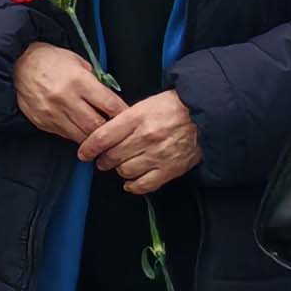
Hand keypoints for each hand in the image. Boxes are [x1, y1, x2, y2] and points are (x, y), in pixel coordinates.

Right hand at [14, 42, 126, 145]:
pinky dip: (77, 135)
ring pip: (82, 136)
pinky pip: (66, 135)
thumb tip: (112, 102)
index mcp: (79, 81)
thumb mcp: (79, 63)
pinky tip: (82, 131)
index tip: (130, 119)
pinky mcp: (42, 122)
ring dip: (94, 138)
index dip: (123, 115)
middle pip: (97, 125)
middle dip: (110, 131)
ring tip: (102, 136)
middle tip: (119, 133)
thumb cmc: (52, 61)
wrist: (17, 65)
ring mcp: (52, 113)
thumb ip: (96, 83)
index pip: (110, 105)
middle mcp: (65, 99)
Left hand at [78, 89, 202, 195]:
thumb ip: (124, 119)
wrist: (207, 116)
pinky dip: (133, 186)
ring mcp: (158, 155)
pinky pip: (144, 184)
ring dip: (118, 170)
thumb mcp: (145, 104)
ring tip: (120, 166)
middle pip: (111, 156)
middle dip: (103, 160)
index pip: (103, 136)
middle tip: (103, 159)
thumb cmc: (174, 108)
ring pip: (125, 170)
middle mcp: (146, 137)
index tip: (83, 153)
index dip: (88, 147)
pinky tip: (130, 182)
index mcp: (137, 118)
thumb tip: (103, 132)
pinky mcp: (170, 169)